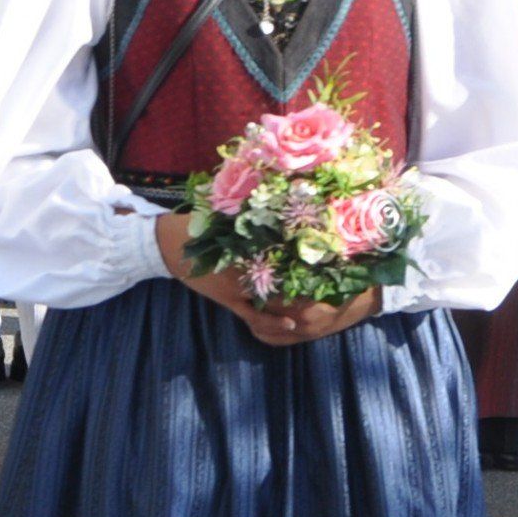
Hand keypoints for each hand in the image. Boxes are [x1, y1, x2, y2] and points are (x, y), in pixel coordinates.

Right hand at [155, 211, 381, 343]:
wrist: (171, 243)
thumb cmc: (207, 225)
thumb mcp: (236, 214)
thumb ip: (265, 212)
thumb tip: (296, 192)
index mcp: (255, 239)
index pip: (294, 248)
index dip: (320, 254)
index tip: (346, 258)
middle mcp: (250, 261)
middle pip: (291, 276)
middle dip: (316, 284)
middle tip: (346, 289)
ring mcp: (239, 283)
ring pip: (276, 299)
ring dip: (300, 305)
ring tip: (326, 308)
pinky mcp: (228, 298)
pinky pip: (254, 315)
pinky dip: (273, 321)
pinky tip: (293, 324)